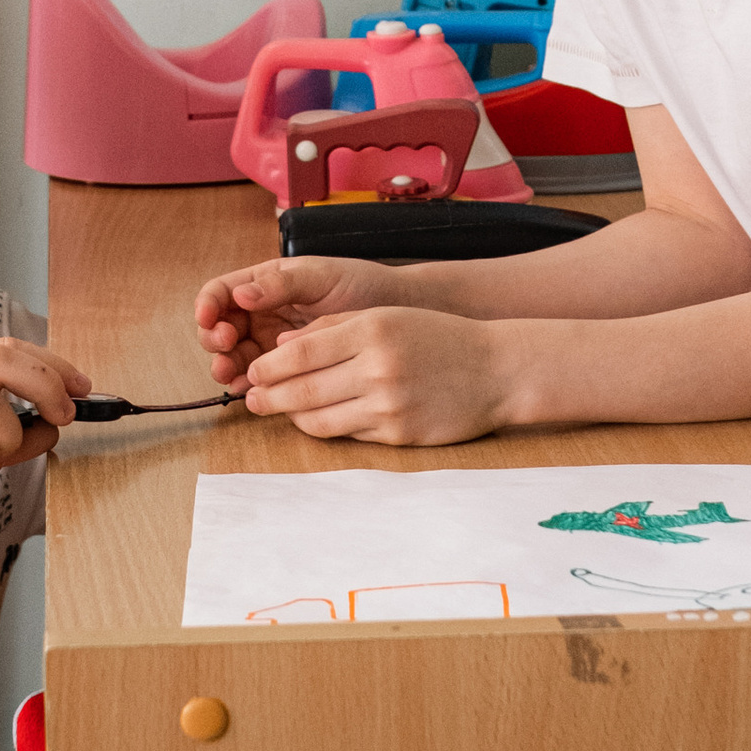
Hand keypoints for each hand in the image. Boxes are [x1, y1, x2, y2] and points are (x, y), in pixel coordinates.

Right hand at [195, 253, 400, 384]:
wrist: (394, 313)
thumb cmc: (359, 284)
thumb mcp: (319, 277)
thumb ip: (280, 284)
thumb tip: (241, 294)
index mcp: (263, 283)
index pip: (221, 292)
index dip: (208, 305)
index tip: (208, 318)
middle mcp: (260, 312)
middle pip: (219, 327)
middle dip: (214, 338)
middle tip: (225, 344)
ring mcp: (270, 341)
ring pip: (232, 355)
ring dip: (224, 364)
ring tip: (229, 373)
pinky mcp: (285, 368)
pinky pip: (256, 377)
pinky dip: (245, 383)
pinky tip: (245, 388)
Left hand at [240, 305, 516, 446]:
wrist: (497, 370)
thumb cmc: (438, 337)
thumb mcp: (387, 316)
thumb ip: (333, 328)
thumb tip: (281, 349)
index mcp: (373, 330)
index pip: (301, 353)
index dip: (269, 367)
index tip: (254, 372)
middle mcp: (378, 368)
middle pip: (303, 390)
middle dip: (269, 397)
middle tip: (252, 399)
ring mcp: (389, 405)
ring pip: (319, 419)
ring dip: (293, 417)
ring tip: (281, 410)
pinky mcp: (398, 435)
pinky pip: (347, 434)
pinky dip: (327, 427)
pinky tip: (319, 419)